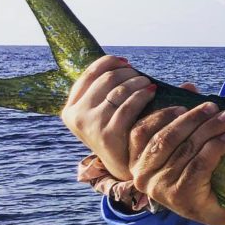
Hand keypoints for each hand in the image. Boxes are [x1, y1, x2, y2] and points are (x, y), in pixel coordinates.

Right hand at [61, 55, 156, 178]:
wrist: (123, 164)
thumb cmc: (116, 130)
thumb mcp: (103, 111)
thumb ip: (106, 88)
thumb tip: (125, 60)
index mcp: (71, 107)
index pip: (89, 74)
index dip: (109, 63)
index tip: (126, 63)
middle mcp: (76, 115)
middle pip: (106, 79)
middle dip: (128, 73)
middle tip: (141, 76)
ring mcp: (91, 125)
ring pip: (119, 90)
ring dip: (138, 82)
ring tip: (149, 84)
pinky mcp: (108, 134)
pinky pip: (129, 105)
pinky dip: (143, 94)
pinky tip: (153, 92)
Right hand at [128, 99, 224, 224]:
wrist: (220, 208)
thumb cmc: (200, 171)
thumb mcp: (187, 142)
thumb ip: (182, 116)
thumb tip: (188, 85)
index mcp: (137, 160)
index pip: (141, 131)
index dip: (162, 114)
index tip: (184, 105)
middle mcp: (142, 176)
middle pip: (166, 138)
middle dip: (193, 119)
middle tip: (215, 108)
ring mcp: (160, 189)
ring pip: (185, 150)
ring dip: (209, 130)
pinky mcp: (180, 197)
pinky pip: (198, 165)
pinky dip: (214, 149)